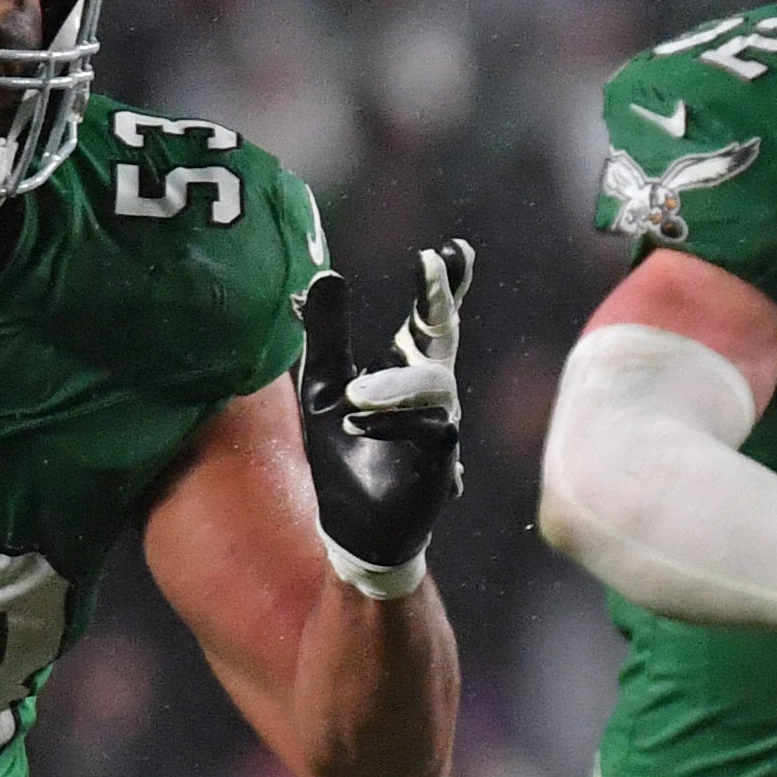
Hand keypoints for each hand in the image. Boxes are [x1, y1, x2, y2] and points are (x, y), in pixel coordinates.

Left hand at [300, 240, 469, 596]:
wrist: (355, 526)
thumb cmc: (345, 453)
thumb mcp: (323, 387)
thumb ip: (327, 336)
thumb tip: (323, 276)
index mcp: (408, 370)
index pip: (430, 320)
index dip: (444, 285)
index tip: (453, 250)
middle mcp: (433, 393)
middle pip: (444, 337)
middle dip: (440, 299)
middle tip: (432, 264)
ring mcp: (442, 427)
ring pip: (434, 388)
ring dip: (393, 387)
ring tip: (354, 399)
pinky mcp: (443, 464)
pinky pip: (429, 433)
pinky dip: (391, 425)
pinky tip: (357, 423)